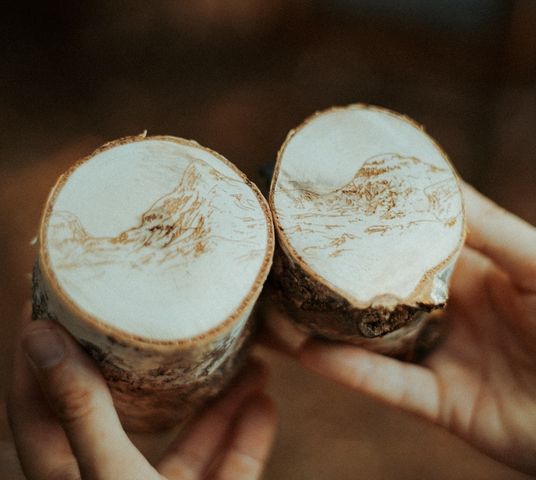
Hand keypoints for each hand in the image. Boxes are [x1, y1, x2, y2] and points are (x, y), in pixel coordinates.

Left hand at [7, 310, 276, 479]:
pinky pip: (222, 472)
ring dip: (218, 402)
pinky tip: (265, 404)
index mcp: (68, 479)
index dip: (44, 355)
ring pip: (185, 442)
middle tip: (169, 322)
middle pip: (128, 415)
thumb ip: (82, 410)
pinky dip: (244, 440)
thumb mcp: (111, 476)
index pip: (40, 404)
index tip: (60, 302)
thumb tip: (38, 338)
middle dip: (157, 370)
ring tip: (248, 360)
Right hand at [265, 183, 535, 478]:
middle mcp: (446, 312)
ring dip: (321, 326)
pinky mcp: (440, 402)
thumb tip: (438, 184)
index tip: (326, 202)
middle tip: (283, 255)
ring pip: (368, 340)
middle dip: (330, 277)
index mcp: (471, 273)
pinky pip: (386, 385)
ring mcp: (440, 357)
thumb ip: (491, 229)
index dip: (369, 225)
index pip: (407, 243)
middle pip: (375, 292)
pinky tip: (308, 351)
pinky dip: (347, 370)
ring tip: (275, 306)